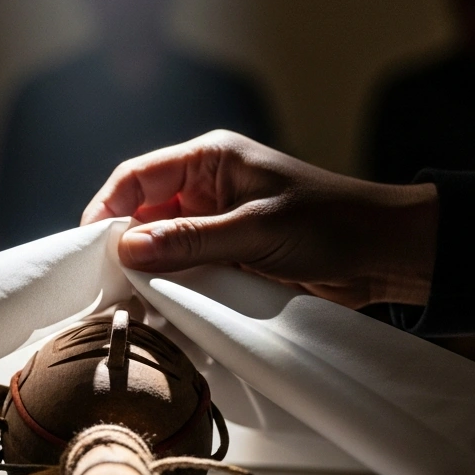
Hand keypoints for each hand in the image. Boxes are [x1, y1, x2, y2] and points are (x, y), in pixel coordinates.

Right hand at [81, 130, 438, 309]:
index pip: (137, 177)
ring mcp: (217, 226)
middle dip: (124, 249)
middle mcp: (207, 188)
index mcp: (211, 160)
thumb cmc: (331, 225)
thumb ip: (191, 239)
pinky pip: (187, 273)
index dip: (106, 209)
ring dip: (147, 275)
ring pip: (162, 249)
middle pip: (143, 215)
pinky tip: (160, 315)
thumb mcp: (256, 231)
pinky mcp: (230, 259)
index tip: (89, 250)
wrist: (385, 256)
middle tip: (104, 288)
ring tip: (127, 307)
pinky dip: (173, 292)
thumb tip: (126, 248)